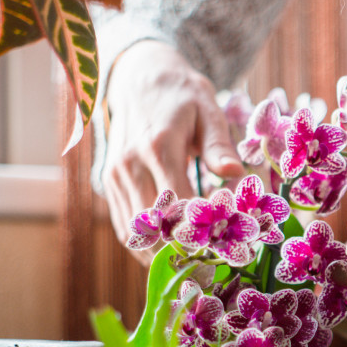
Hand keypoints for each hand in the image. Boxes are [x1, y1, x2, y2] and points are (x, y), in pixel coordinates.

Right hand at [101, 41, 243, 262]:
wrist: (138, 78)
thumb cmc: (182, 96)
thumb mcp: (208, 110)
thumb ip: (219, 145)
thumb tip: (237, 175)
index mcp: (159, 148)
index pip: (178, 204)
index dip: (199, 232)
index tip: (224, 249)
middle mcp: (130, 165)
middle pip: (153, 225)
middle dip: (181, 251)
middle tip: (211, 269)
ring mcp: (115, 176)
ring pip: (134, 232)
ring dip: (160, 254)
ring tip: (191, 268)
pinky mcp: (109, 183)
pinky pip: (123, 225)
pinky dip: (144, 245)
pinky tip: (168, 255)